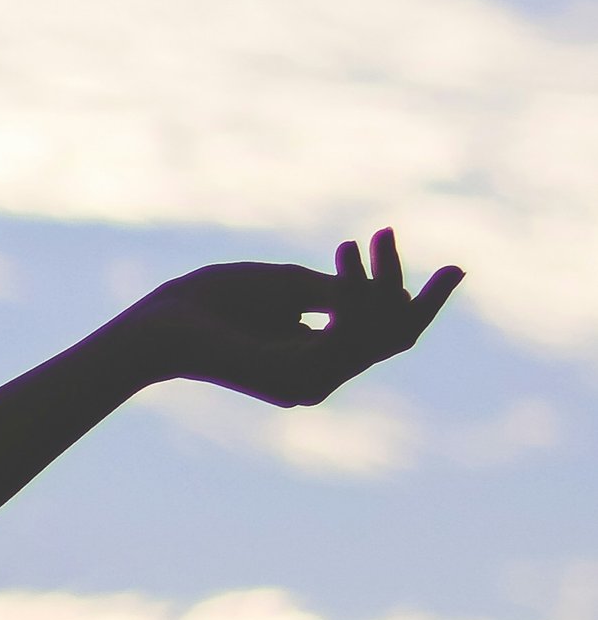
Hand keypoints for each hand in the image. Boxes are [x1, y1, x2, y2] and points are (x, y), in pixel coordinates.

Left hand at [113, 230, 463, 407]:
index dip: (421, 304)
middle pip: (392, 336)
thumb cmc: (212, 301)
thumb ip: (339, 293)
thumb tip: (389, 292)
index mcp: (318, 359)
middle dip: (407, 288)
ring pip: (376, 334)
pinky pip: (349, 338)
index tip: (458, 269)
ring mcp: (308, 383)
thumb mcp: (289, 286)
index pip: (385, 335)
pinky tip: (349, 260)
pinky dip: (357, 298)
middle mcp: (319, 379)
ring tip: (361, 242)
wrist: (159, 323)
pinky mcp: (294, 377)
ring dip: (378, 283)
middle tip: (399, 236)